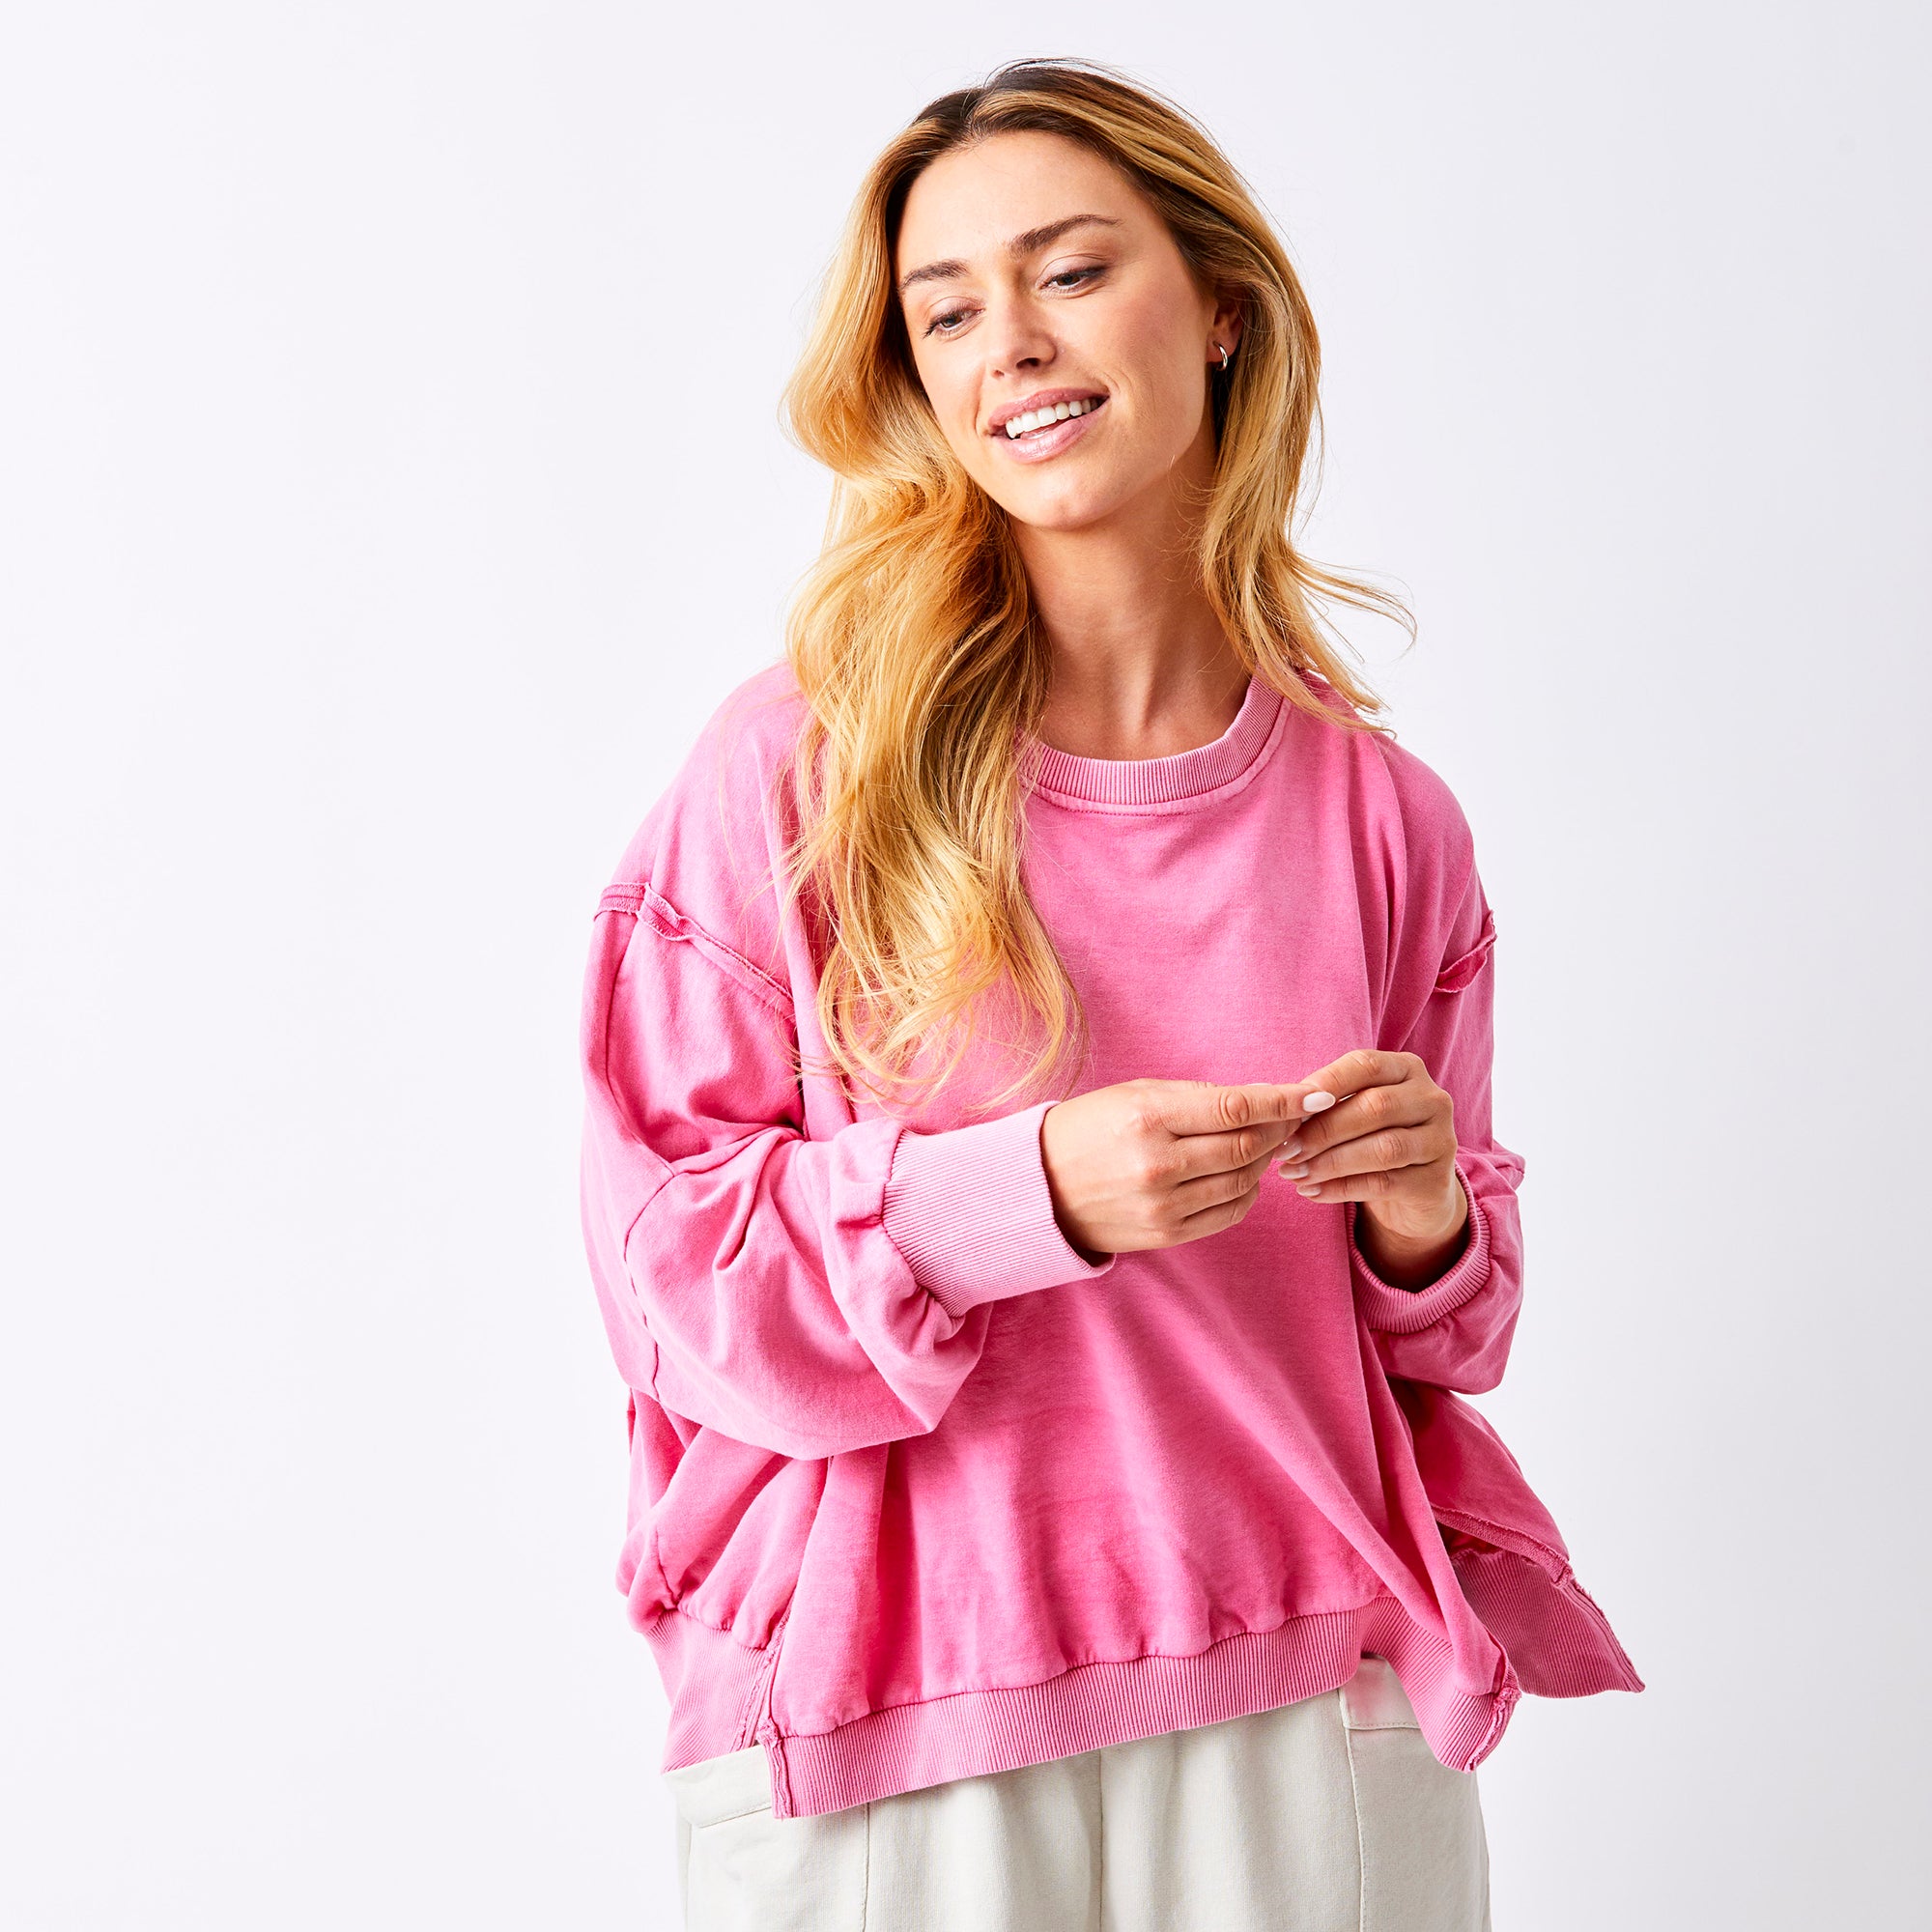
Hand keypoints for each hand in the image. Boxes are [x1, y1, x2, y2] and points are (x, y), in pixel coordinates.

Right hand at [1040, 1078, 1307, 1258]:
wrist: (1040, 1187)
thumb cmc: (1089, 1128)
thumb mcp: (1135, 1095)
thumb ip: (1198, 1097)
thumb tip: (1263, 1099)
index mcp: (1148, 1118)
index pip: (1234, 1107)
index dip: (1282, 1101)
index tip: (1314, 1095)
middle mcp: (1158, 1164)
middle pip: (1248, 1147)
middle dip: (1278, 1130)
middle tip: (1289, 1119)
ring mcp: (1163, 1205)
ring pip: (1245, 1181)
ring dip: (1263, 1161)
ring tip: (1259, 1144)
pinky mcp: (1166, 1234)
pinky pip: (1230, 1212)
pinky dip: (1246, 1192)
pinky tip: (1238, 1176)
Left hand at [1269, 1048, 1468, 1269]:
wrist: (1413, 1193)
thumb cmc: (1370, 1140)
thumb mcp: (1352, 1113)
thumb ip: (1326, 1104)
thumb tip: (1283, 1110)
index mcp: (1407, 1069)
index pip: (1365, 1065)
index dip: (1325, 1084)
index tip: (1287, 1109)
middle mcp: (1432, 1099)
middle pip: (1374, 1107)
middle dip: (1322, 1129)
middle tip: (1285, 1150)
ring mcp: (1441, 1140)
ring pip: (1383, 1148)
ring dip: (1330, 1162)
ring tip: (1293, 1174)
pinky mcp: (1436, 1181)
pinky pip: (1385, 1183)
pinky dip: (1342, 1188)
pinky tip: (1312, 1193)